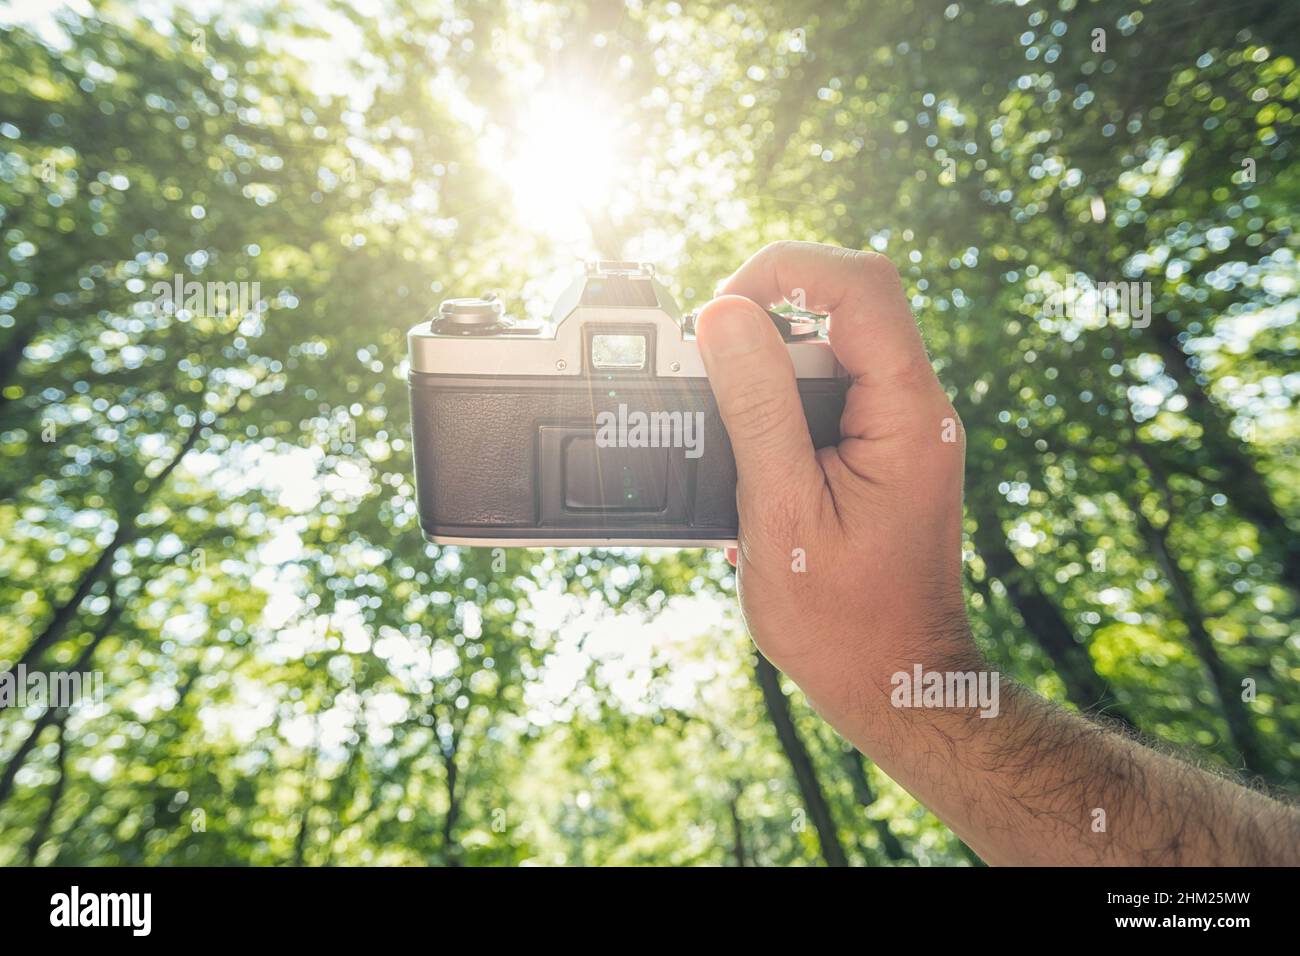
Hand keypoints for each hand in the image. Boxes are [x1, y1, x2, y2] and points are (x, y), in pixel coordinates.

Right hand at [696, 241, 973, 743]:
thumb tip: (723, 316)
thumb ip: (756, 407)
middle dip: (764, 329)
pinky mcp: (883, 453)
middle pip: (843, 310)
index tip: (722, 311)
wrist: (895, 681)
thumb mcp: (783, 509)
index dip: (786, 271)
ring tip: (730, 446)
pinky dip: (779, 421)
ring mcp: (903, 431)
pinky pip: (828, 401)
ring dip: (766, 382)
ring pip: (829, 354)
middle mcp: (918, 409)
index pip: (862, 285)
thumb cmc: (845, 619)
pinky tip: (752, 476)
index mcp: (909, 413)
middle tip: (709, 380)